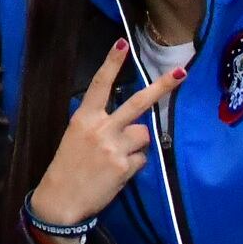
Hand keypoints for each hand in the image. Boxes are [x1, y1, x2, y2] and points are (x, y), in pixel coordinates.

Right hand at [32, 38, 175, 232]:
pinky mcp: (124, 167)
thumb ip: (100, 125)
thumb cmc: (67, 167)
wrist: (60, 201)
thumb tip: (129, 123)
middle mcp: (101, 128)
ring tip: (117, 158)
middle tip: (182, 71)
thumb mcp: (76, 138)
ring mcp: (114, 147)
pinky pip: (142, 159)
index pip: (99, 84)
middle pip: (138, 103)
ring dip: (137, 145)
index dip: (111, 63)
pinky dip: (133, 165)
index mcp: (84, 118)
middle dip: (162, 87)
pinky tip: (117, 173)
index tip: (123, 42)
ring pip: (144, 135)